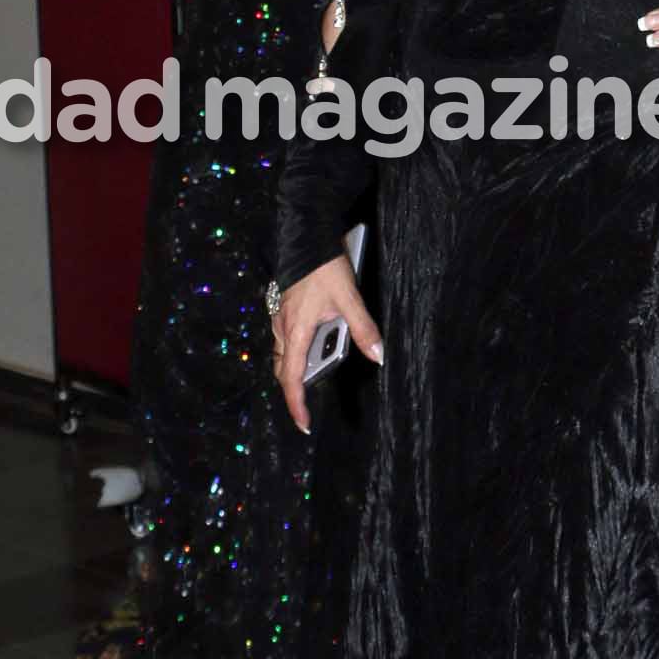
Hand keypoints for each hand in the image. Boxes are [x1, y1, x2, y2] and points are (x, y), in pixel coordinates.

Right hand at [270, 252, 381, 436]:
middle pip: (283, 368)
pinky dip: (296, 348)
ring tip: (316, 373)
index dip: (297, 403)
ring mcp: (280, 316)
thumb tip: (378, 355)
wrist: (307, 235)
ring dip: (296, 366)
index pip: (291, 377)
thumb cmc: (326, 266)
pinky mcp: (283, 306)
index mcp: (296, 329)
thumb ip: (363, 328)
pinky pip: (285, 336)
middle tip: (310, 403)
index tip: (304, 423)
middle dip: (295, 387)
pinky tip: (314, 341)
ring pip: (282, 352)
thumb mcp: (349, 298)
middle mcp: (282, 326)